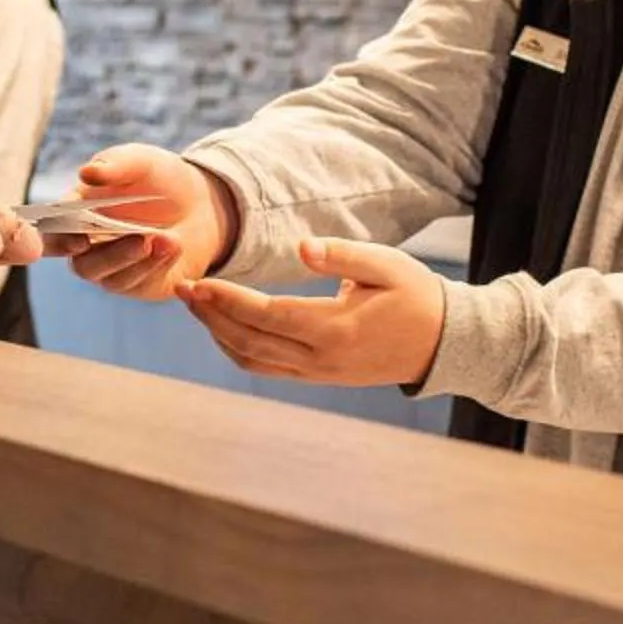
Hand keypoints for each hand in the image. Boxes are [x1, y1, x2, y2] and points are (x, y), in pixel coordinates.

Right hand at [60, 145, 233, 300]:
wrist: (200, 201)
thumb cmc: (158, 176)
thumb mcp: (140, 162)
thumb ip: (114, 166)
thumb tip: (86, 173)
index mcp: (76, 214)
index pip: (55, 231)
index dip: (61, 239)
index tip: (82, 238)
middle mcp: (88, 247)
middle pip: (82, 264)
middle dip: (111, 256)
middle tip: (141, 239)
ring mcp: (112, 269)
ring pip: (111, 278)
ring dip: (138, 260)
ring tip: (167, 238)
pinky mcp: (140, 284)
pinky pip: (140, 284)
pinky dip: (157, 265)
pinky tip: (175, 245)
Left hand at [181, 238, 446, 387]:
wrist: (443, 343)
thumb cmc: (416, 295)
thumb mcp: (387, 265)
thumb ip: (342, 255)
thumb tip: (301, 247)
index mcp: (337, 329)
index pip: (268, 315)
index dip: (227, 300)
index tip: (196, 280)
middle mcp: (322, 358)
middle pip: (249, 342)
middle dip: (210, 315)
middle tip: (180, 287)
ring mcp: (318, 373)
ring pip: (252, 360)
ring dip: (218, 333)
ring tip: (194, 303)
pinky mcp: (318, 377)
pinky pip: (267, 367)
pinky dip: (237, 348)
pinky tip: (222, 325)